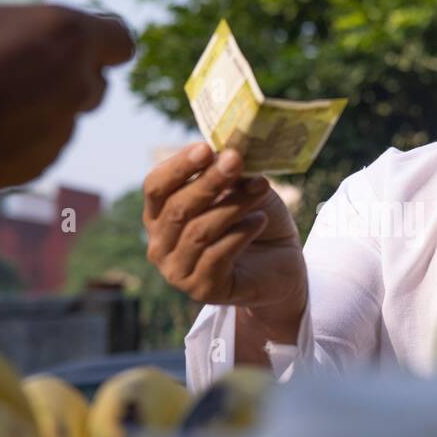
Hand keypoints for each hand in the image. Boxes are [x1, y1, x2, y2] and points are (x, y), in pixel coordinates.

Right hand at [0, 4, 134, 194]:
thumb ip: (7, 29)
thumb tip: (6, 39)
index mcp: (69, 36)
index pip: (120, 41)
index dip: (101, 42)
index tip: (77, 42)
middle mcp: (77, 86)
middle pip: (95, 84)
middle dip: (70, 78)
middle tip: (22, 71)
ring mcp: (61, 131)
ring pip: (66, 119)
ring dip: (42, 111)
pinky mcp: (38, 167)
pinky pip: (41, 148)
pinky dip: (22, 141)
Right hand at [143, 143, 307, 339]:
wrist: (280, 266)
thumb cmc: (253, 223)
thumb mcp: (241, 191)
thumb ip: (227, 176)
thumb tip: (224, 155)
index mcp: (159, 216)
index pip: (155, 187)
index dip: (178, 166)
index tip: (206, 148)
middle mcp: (160, 245)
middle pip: (177, 208)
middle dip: (209, 181)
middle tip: (236, 160)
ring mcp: (177, 272)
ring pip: (199, 231)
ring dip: (233, 205)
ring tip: (261, 187)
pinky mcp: (202, 289)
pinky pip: (217, 255)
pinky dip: (241, 233)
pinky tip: (260, 220)